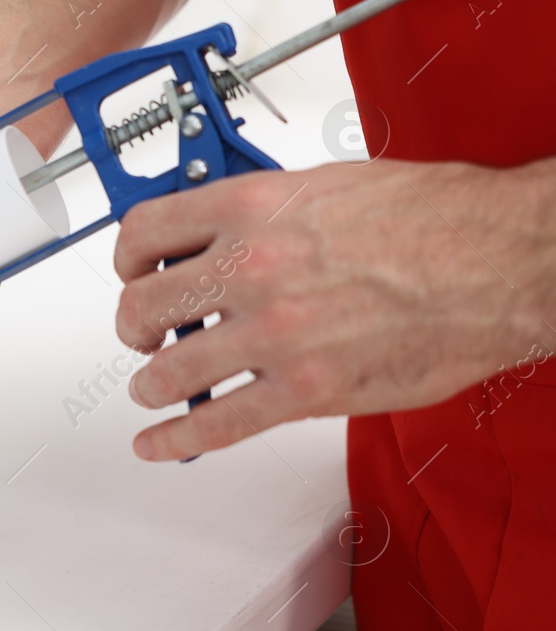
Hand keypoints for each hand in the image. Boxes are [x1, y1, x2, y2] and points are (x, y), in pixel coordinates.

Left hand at [113, 158, 555, 460]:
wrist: (503, 260)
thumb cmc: (437, 219)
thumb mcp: (326, 187)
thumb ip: (264, 214)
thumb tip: (225, 236)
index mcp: (253, 208)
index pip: (145, 231)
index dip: (127, 258)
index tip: (132, 271)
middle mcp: (251, 267)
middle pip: (143, 306)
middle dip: (135, 326)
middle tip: (143, 334)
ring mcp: (273, 333)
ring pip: (167, 371)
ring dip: (151, 384)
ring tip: (155, 387)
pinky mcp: (303, 390)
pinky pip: (214, 425)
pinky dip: (174, 441)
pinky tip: (158, 444)